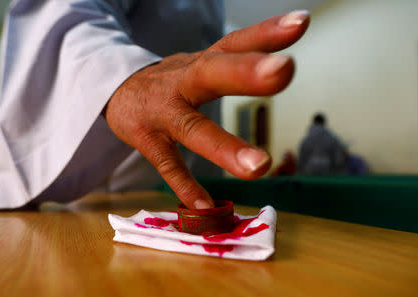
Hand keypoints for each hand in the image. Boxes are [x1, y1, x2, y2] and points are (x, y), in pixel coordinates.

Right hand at [105, 10, 309, 208]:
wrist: (115, 89)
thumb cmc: (171, 81)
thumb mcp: (200, 64)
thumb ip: (237, 60)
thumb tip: (286, 54)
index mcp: (200, 63)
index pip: (235, 42)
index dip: (266, 33)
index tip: (302, 22)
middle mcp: (182, 81)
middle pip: (212, 72)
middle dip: (246, 73)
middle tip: (284, 69)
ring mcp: (162, 112)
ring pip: (192, 127)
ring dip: (224, 147)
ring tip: (260, 167)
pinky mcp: (146, 139)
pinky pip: (167, 165)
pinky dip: (185, 186)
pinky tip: (205, 206)